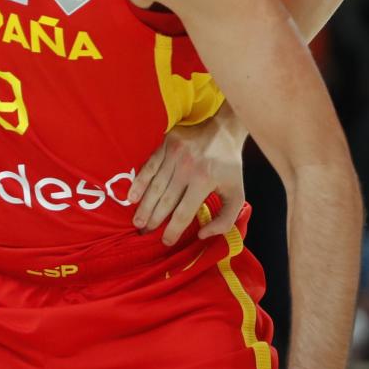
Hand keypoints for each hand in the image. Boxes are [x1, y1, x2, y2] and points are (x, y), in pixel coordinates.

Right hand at [127, 109, 245, 244]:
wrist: (223, 128)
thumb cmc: (228, 164)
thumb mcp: (237, 192)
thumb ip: (226, 218)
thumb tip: (203, 234)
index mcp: (204, 181)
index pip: (184, 212)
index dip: (173, 230)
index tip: (166, 241)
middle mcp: (187, 168)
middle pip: (165, 201)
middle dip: (154, 220)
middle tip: (145, 234)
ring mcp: (174, 156)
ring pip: (155, 187)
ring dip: (144, 206)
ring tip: (138, 222)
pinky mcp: (165, 145)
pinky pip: (148, 167)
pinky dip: (139, 183)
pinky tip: (132, 197)